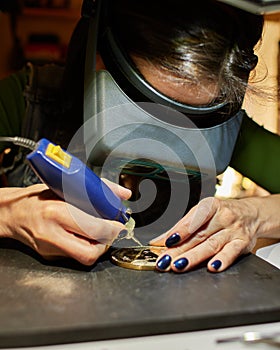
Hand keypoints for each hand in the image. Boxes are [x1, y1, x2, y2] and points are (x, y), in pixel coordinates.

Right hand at [0, 182, 130, 264]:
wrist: (13, 213)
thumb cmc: (37, 198)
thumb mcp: (66, 188)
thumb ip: (97, 190)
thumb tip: (123, 194)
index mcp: (56, 212)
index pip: (94, 228)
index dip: (112, 228)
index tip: (119, 223)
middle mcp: (52, 235)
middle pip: (90, 251)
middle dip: (107, 241)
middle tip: (112, 230)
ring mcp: (50, 250)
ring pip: (85, 258)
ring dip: (99, 246)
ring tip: (100, 232)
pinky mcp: (50, 257)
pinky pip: (76, 257)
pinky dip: (87, 246)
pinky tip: (86, 236)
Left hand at [150, 195, 279, 272]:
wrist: (251, 214)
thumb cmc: (221, 215)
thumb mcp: (202, 214)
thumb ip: (181, 228)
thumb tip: (158, 242)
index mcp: (210, 206)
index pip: (193, 219)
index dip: (179, 231)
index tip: (167, 241)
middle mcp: (223, 217)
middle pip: (198, 236)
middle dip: (179, 250)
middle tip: (164, 261)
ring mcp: (233, 230)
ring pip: (211, 245)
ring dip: (194, 257)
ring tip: (179, 265)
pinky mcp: (243, 243)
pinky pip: (232, 252)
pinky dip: (222, 260)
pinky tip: (212, 267)